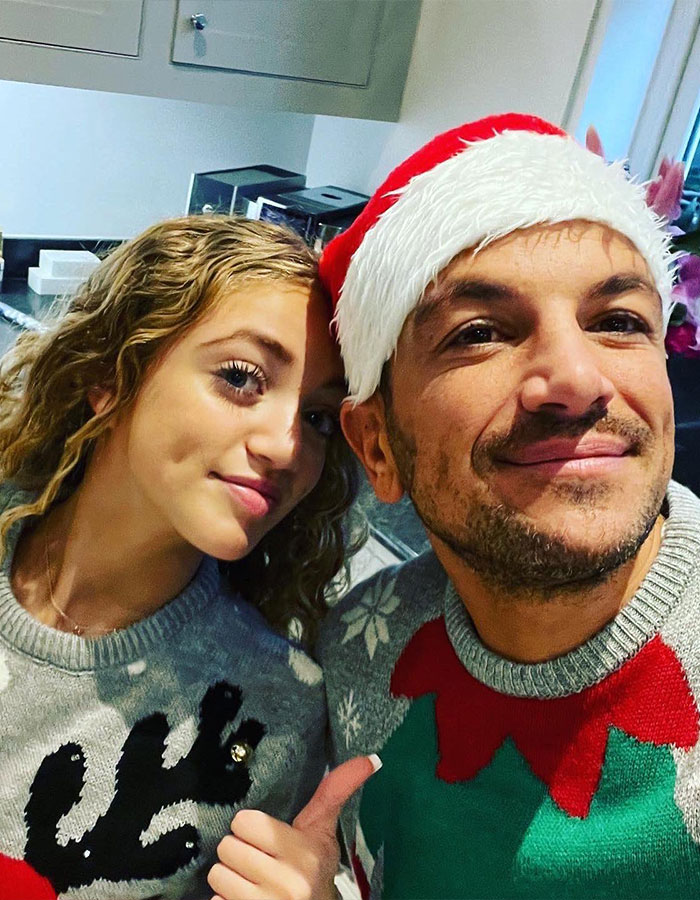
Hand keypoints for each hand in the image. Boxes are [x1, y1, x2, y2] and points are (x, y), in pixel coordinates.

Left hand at [208, 754, 380, 899]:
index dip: (250, 827)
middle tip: (259, 861)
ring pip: (217, 874)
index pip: (245, 822)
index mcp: (306, 854)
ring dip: (229, 878)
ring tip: (252, 881)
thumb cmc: (314, 871)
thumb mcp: (323, 833)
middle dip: (239, 853)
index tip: (264, 836)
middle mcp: (289, 883)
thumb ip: (335, 792)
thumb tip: (370, 758)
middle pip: (228, 848)